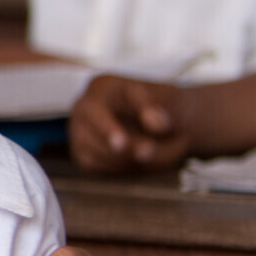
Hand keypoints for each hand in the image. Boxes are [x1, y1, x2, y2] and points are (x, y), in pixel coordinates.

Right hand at [69, 75, 189, 172]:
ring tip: (154, 154)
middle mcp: (85, 108)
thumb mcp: (174, 102)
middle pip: (87, 134)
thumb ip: (165, 110)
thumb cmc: (169, 109)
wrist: (172, 125)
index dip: (105, 128)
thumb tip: (155, 123)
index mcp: (103, 87)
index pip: (94, 109)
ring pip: (91, 154)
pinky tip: (138, 161)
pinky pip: (95, 166)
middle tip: (148, 154)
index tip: (121, 144)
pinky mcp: (85, 152)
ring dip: (123, 160)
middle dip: (117, 150)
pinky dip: (117, 168)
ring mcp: (81, 131)